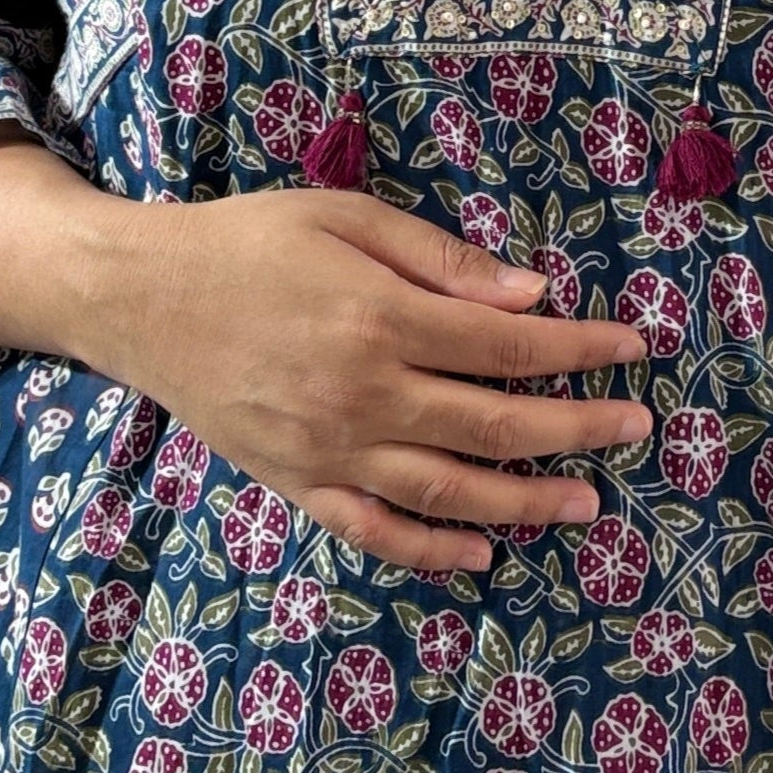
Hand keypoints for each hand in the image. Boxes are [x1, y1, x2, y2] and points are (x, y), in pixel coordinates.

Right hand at [117, 187, 653, 572]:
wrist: (137, 297)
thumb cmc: (246, 243)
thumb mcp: (346, 219)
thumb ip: (441, 260)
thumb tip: (533, 295)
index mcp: (380, 319)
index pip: (509, 346)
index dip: (581, 350)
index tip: (634, 350)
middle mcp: (363, 395)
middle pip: (496, 425)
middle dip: (578, 427)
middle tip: (635, 428)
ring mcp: (330, 450)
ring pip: (451, 491)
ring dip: (528, 501)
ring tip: (587, 502)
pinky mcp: (298, 484)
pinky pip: (376, 531)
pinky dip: (432, 550)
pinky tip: (482, 553)